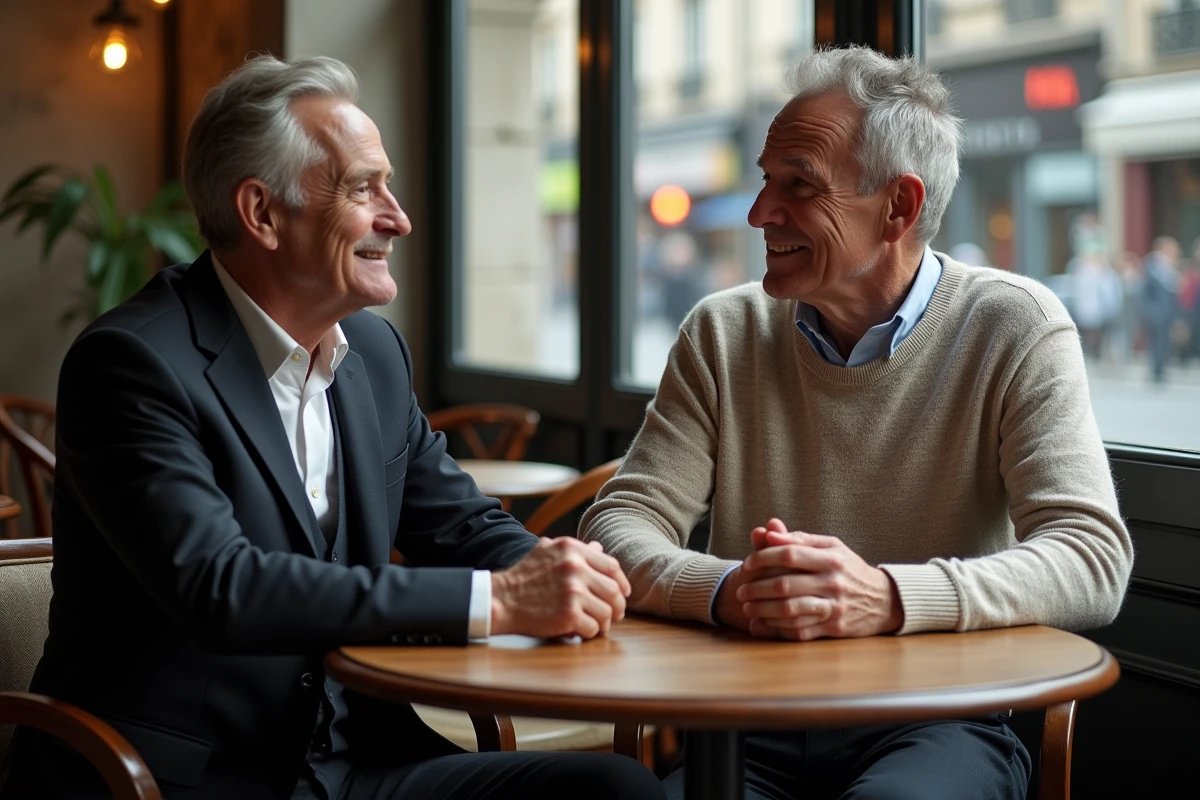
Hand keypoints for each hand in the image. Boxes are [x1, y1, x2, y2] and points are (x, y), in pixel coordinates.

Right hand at [491, 537, 630, 639]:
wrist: (501, 599)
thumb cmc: (524, 577)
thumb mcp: (547, 552)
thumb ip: (576, 551)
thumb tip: (599, 547)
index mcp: (572, 549)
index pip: (611, 565)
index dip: (621, 582)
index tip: (623, 593)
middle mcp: (575, 567)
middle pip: (613, 590)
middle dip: (617, 606)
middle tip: (615, 615)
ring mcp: (572, 591)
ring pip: (606, 611)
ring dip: (605, 622)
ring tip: (598, 625)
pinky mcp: (568, 615)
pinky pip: (593, 628)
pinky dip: (590, 633)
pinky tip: (582, 631)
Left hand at [738, 519, 902, 640]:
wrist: (885, 601)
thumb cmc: (849, 569)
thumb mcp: (830, 547)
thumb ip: (798, 539)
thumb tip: (768, 531)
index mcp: (831, 558)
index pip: (789, 554)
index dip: (762, 558)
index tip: (747, 564)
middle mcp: (833, 582)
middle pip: (785, 585)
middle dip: (756, 589)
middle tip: (740, 591)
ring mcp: (834, 607)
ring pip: (790, 610)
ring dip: (763, 611)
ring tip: (747, 609)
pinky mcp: (835, 628)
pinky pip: (800, 630)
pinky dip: (777, 629)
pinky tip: (762, 626)